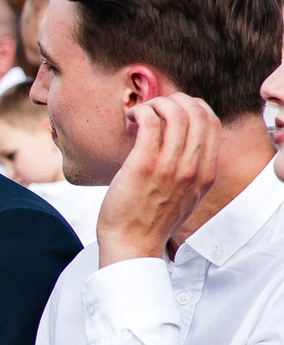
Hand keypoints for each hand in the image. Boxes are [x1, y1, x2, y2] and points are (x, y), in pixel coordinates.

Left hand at [97, 95, 223, 265]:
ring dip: (155, 104)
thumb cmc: (151, 219)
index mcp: (206, 173)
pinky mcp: (144, 165)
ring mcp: (170, 166)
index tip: (172, 111)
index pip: (212, 123)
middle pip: (197, 113)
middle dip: (174, 100)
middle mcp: (193, 168)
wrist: (133, 243)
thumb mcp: (186, 196)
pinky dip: (141, 112)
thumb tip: (182, 143)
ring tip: (140, 113)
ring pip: (175, 113)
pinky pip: (150, 122)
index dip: (193, 107)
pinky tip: (131, 119)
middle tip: (154, 108)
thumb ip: (191, 172)